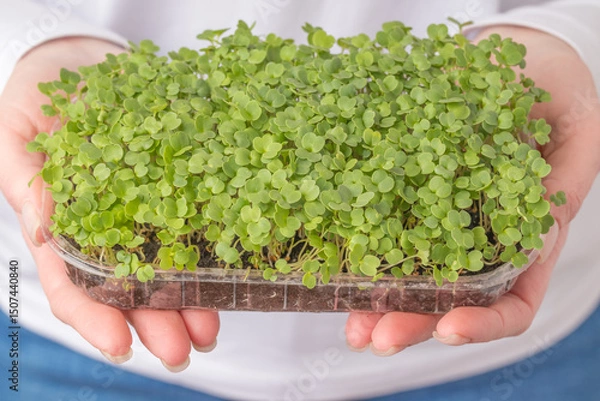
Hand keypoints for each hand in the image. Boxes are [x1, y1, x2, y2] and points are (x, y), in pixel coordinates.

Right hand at [0, 37, 218, 370]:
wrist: (79, 60)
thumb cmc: (37, 93)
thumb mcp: (15, 131)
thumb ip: (23, 179)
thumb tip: (41, 230)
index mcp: (62, 223)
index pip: (73, 283)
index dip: (94, 318)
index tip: (121, 347)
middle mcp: (105, 226)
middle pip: (128, 286)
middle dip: (155, 322)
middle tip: (182, 351)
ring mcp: (143, 208)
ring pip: (165, 266)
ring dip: (187, 302)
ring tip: (209, 330)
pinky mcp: (175, 184)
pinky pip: (193, 221)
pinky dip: (209, 250)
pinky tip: (226, 274)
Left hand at [345, 27, 599, 354]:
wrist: (511, 56)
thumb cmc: (552, 86)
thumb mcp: (577, 124)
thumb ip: (566, 177)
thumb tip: (540, 232)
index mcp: (528, 233)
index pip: (514, 299)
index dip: (485, 322)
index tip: (450, 328)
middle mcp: (480, 235)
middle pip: (450, 300)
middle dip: (414, 323)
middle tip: (378, 338)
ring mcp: (439, 215)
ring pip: (411, 274)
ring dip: (380, 305)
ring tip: (353, 327)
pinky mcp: (406, 189)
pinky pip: (382, 224)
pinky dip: (361, 250)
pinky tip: (337, 268)